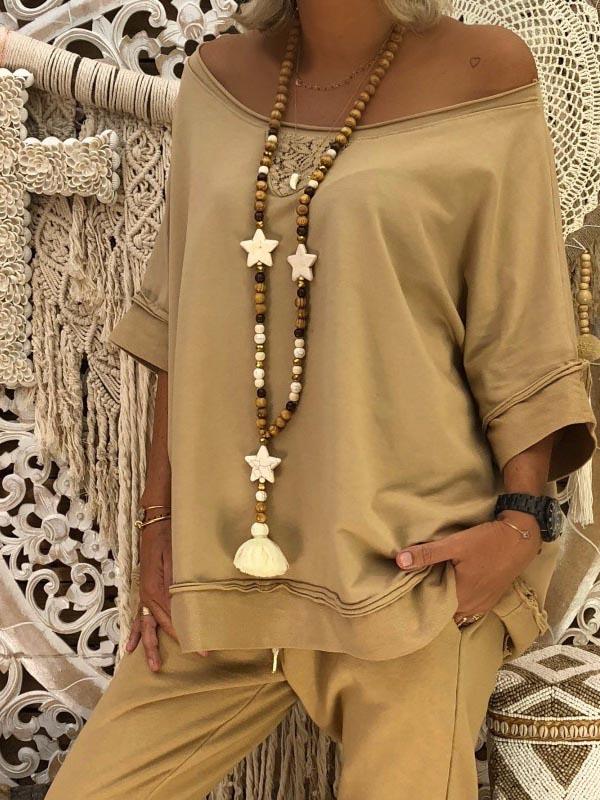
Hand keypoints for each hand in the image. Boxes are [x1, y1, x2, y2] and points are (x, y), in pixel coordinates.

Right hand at [125, 518, 208, 669]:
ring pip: (148, 626)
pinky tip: (130, 647)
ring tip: (154, 666)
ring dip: (150, 646)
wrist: (155, 524)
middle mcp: (148, 596)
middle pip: (164, 625)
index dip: (188, 634)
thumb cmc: (169, 538)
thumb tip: (187, 602)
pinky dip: (136, 632)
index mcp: (157, 589)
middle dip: (179, 642)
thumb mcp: (177, 556)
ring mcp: (144, 595)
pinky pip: (139, 617)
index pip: (175, 618)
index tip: (203, 647)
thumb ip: (178, 580)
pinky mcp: (144, 592)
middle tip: (199, 657)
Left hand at [395, 513, 541, 623]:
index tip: (406, 594)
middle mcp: (472, 608)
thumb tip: (399, 560)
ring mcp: (483, 605)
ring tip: (431, 584)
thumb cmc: (488, 542)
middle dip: (431, 601)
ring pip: (456, 609)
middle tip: (414, 587)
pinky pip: (468, 604)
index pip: (433, 612)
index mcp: (460, 599)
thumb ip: (427, 554)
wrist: (520, 538)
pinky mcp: (490, 598)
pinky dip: (458, 597)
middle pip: (444, 611)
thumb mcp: (455, 544)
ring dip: (446, 599)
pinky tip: (451, 582)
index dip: (420, 603)